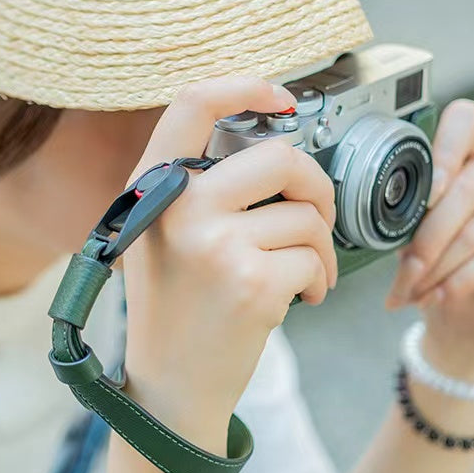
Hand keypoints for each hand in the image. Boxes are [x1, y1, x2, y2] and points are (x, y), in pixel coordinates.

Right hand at [122, 77, 336, 449]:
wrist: (170, 386)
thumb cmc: (175, 306)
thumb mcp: (162, 234)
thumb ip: (199, 186)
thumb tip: (275, 141)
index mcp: (153, 187)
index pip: (193, 104)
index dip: (245, 86)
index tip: (281, 97)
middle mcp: (178, 208)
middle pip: (281, 157)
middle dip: (316, 186)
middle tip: (317, 214)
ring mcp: (214, 245)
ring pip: (307, 215)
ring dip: (321, 247)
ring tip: (305, 274)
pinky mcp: (251, 284)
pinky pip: (315, 257)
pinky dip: (320, 278)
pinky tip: (302, 297)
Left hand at [386, 99, 473, 380]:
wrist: (470, 318)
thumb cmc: (436, 266)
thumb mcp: (411, 234)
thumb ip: (405, 214)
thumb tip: (378, 216)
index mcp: (470, 152)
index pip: (465, 120)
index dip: (445, 150)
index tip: (425, 190)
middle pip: (464, 188)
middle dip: (425, 240)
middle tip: (403, 275)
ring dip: (436, 269)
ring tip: (413, 293)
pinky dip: (461, 280)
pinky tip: (441, 297)